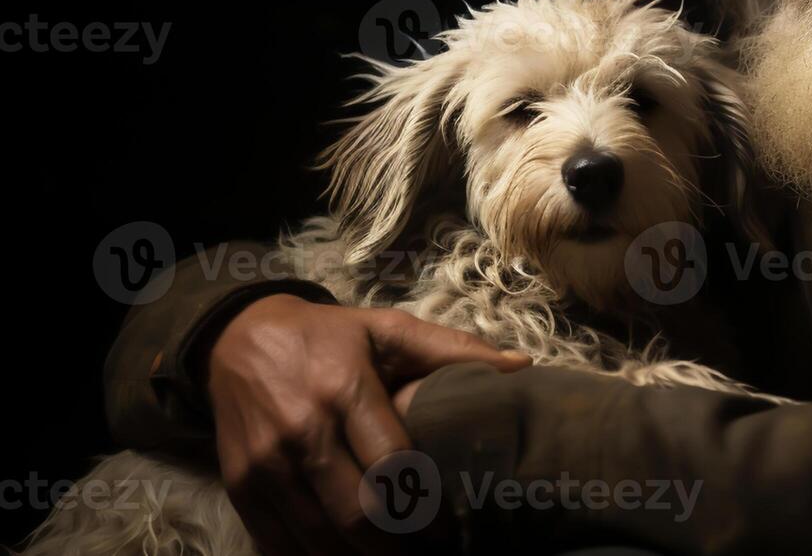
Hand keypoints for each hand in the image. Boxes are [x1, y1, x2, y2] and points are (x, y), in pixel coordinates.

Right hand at [206, 294, 529, 554]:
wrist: (239, 337)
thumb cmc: (329, 336)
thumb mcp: (388, 329)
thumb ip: (453, 350)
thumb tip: (522, 366)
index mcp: (346, 390)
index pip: (393, 466)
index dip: (425, 508)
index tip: (450, 530)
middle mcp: (303, 431)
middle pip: (357, 514)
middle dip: (398, 548)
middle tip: (427, 554)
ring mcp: (266, 464)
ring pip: (319, 539)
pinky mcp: (240, 486)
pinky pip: (279, 544)